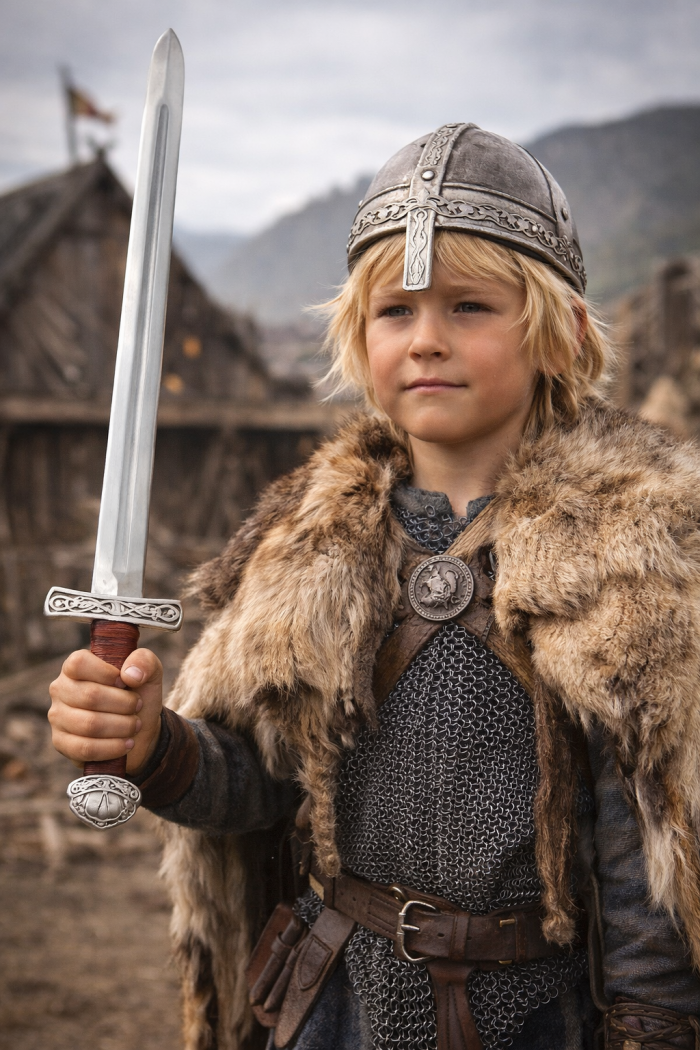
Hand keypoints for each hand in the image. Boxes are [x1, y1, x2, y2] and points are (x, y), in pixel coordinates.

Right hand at [48, 648, 163, 774]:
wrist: (138, 730)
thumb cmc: (137, 695)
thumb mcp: (149, 673)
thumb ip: (144, 661)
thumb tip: (130, 674)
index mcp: (75, 666)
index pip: (79, 663)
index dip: (107, 674)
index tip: (126, 683)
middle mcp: (60, 689)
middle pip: (90, 696)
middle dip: (124, 704)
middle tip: (138, 707)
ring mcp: (57, 716)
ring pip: (89, 725)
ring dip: (122, 726)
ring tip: (135, 725)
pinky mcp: (61, 743)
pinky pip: (85, 748)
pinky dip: (112, 747)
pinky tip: (126, 744)